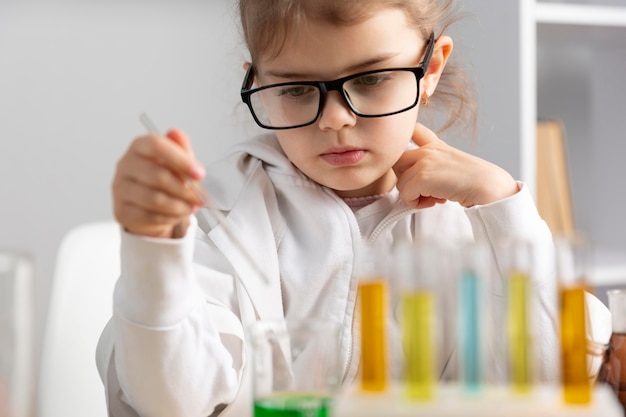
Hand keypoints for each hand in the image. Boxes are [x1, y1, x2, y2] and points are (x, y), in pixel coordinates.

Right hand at [112, 129, 205, 237]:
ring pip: (154, 199)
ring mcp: (120, 188)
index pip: (156, 145)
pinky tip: (177, 214)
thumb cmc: (165, 178)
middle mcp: (125, 165)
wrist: (150, 204)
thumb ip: (181, 149)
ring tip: (190, 207)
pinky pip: (149, 216)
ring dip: (179, 206)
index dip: (180, 159)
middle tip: (199, 197)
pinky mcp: (122, 210)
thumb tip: (177, 134)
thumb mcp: (178, 161)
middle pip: (158, 176)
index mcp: (139, 146)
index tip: (199, 173)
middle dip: (184, 190)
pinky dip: (169, 217)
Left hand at [393, 123, 518, 208]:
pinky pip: (405, 194)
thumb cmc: (474, 180)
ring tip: (433, 197)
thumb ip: (434, 164)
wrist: (488, 185)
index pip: (413, 129)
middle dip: (405, 178)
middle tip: (425, 189)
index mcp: (435, 145)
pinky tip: (435, 201)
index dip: (403, 139)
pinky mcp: (422, 177)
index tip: (405, 151)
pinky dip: (416, 203)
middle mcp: (428, 150)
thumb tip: (416, 181)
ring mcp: (424, 161)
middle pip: (397, 161)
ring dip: (413, 195)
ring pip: (400, 182)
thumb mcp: (452, 164)